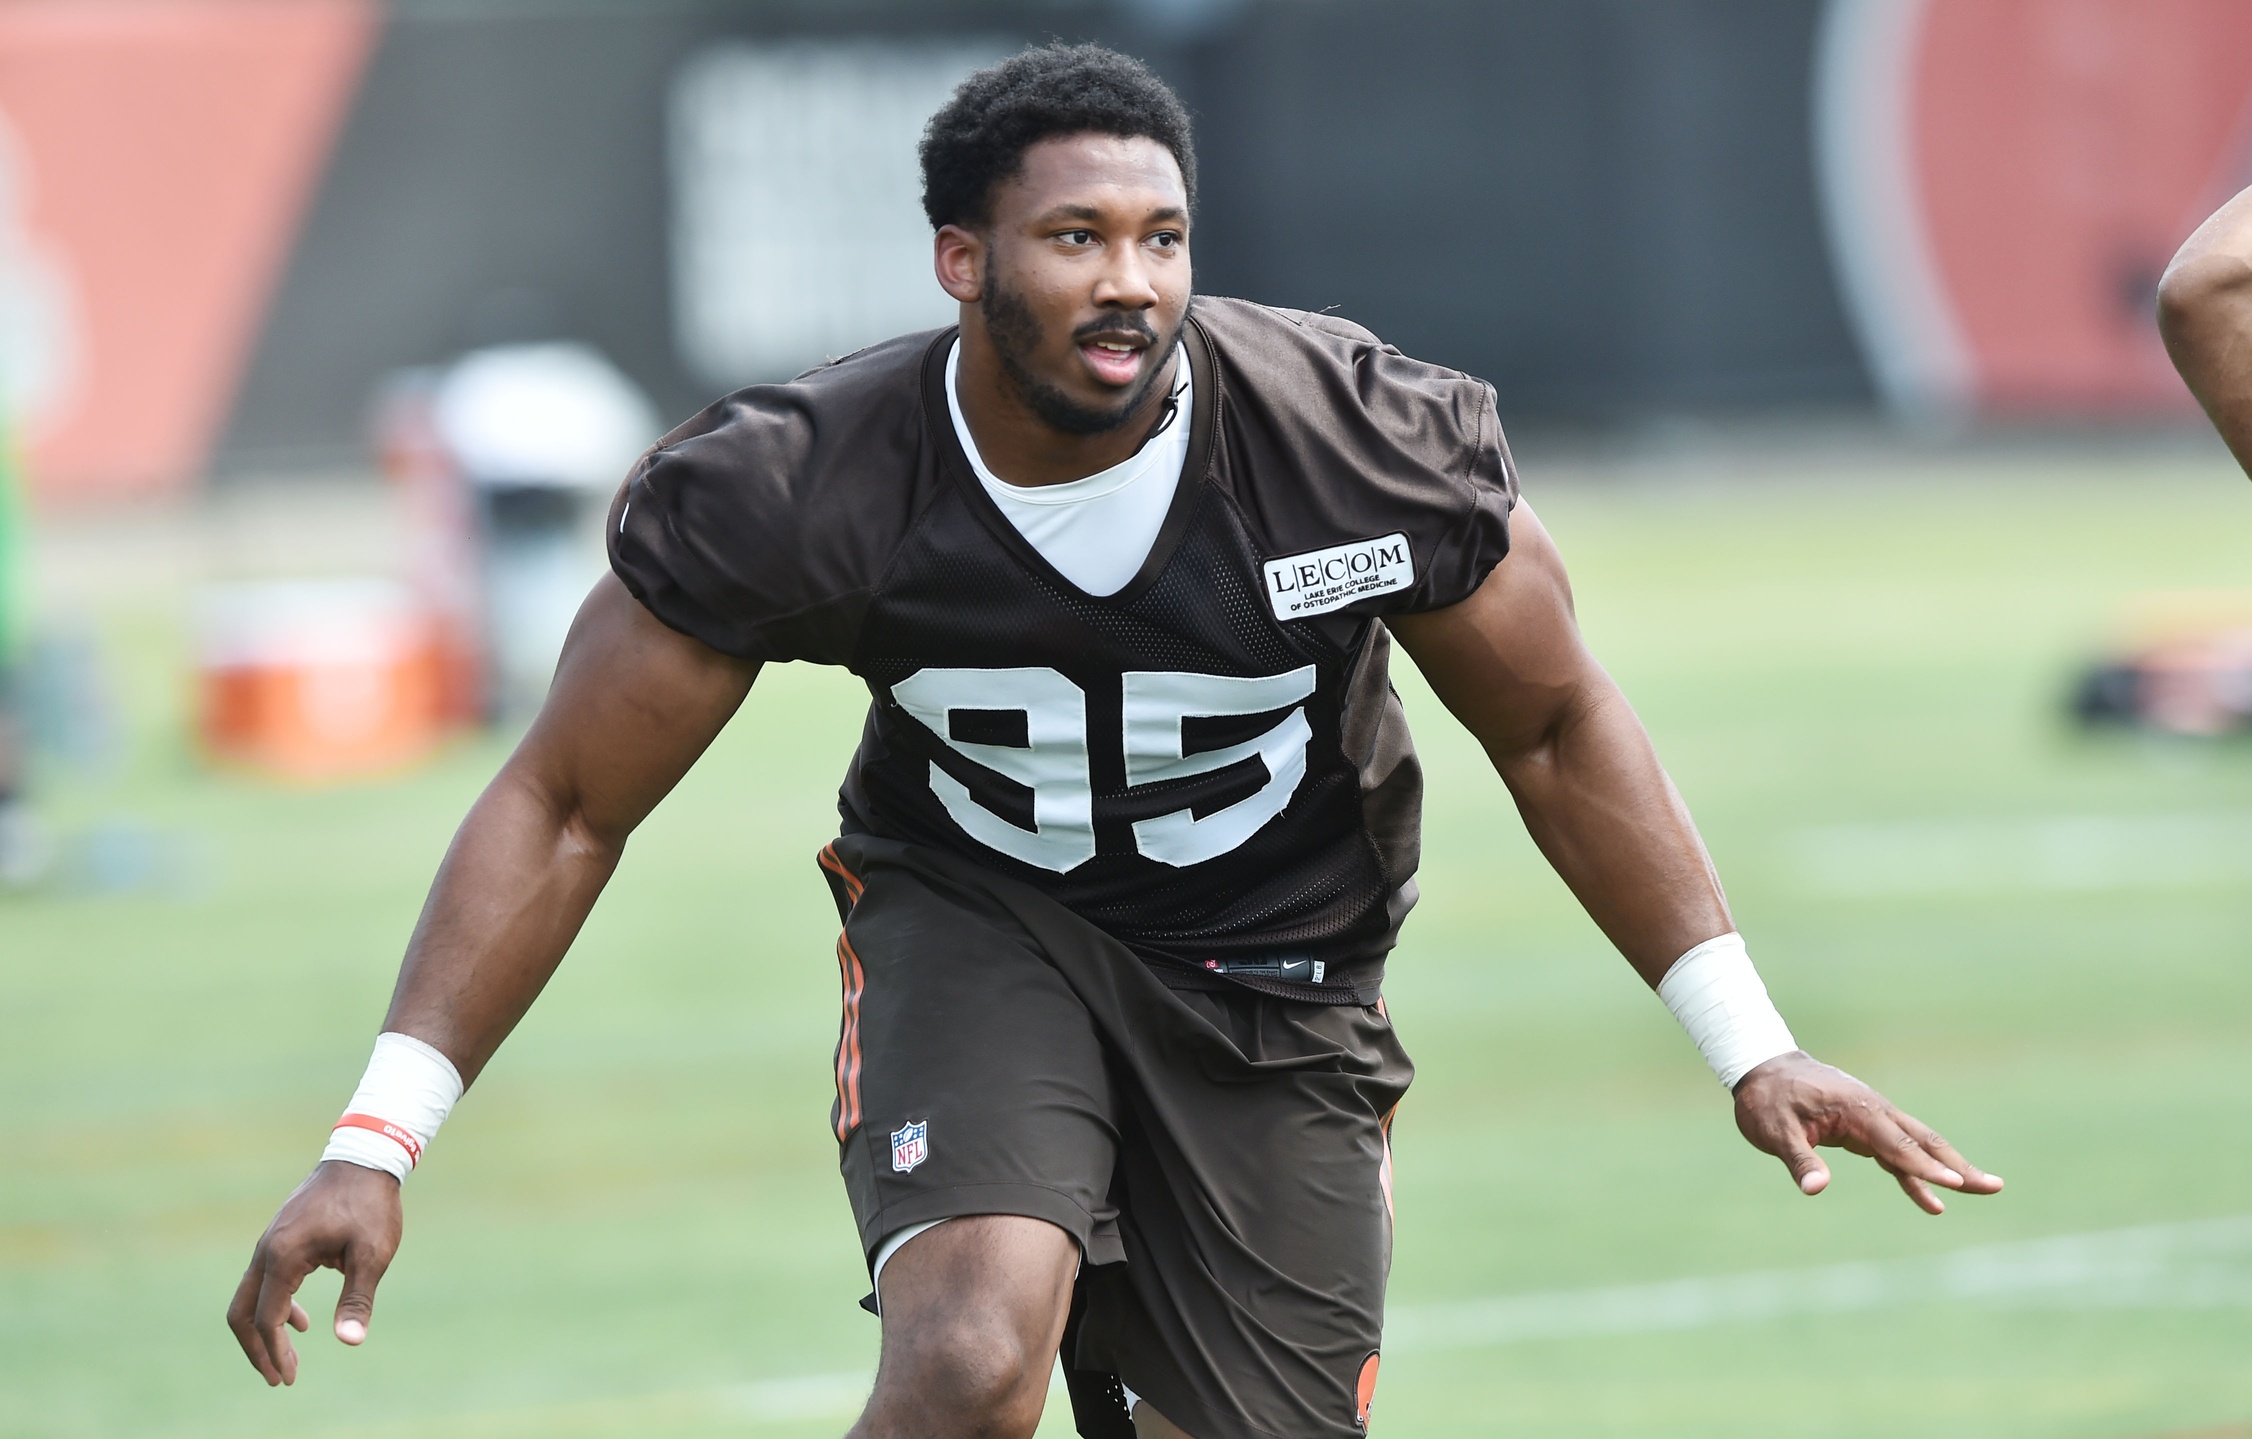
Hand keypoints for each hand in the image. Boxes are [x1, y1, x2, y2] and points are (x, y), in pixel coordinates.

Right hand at [226, 1161, 402, 1383]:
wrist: (365, 1156)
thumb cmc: (371, 1204)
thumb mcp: (372, 1254)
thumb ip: (358, 1298)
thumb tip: (350, 1341)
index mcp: (284, 1256)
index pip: (266, 1317)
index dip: (275, 1352)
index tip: (289, 1378)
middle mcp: (267, 1249)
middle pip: (242, 1311)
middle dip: (257, 1348)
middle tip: (279, 1377)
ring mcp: (270, 1241)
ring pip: (250, 1296)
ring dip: (264, 1328)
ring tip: (287, 1356)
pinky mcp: (280, 1237)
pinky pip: (264, 1280)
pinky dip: (274, 1305)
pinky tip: (300, 1319)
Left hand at [1732, 1052, 2002, 1213]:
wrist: (1763, 1067)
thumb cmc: (1767, 1099)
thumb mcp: (1774, 1131)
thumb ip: (1798, 1159)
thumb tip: (1815, 1189)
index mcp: (1856, 1109)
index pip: (1896, 1145)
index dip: (1924, 1168)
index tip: (1955, 1184)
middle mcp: (1873, 1111)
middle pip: (1923, 1142)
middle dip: (1958, 1165)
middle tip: (1994, 1186)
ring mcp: (1872, 1118)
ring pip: (1918, 1145)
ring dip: (1949, 1167)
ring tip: (1984, 1188)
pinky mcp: (1865, 1128)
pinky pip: (1898, 1153)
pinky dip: (1916, 1174)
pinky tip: (1932, 1201)